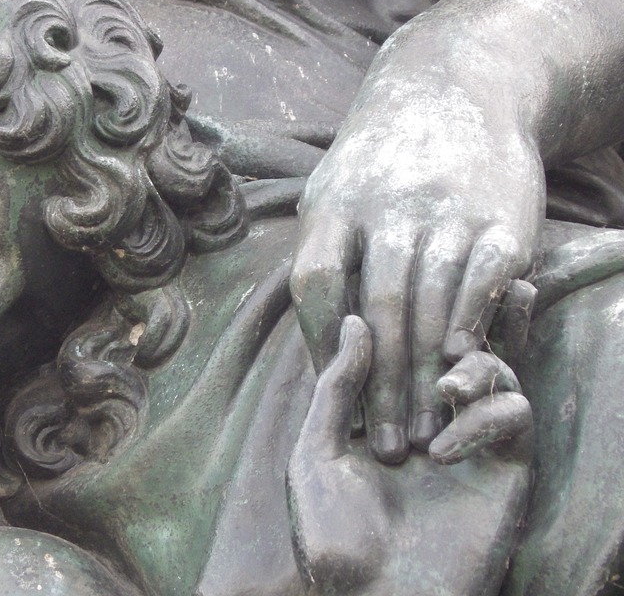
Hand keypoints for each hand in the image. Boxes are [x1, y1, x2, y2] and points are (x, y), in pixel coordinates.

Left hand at [286, 317, 531, 595]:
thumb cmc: (333, 535)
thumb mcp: (317, 452)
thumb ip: (338, 387)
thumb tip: (356, 319)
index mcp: (391, 414)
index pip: (414, 350)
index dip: (416, 320)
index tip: (407, 297)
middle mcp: (435, 422)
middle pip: (465, 351)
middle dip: (460, 329)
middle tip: (442, 336)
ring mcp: (474, 445)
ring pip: (501, 374)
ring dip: (477, 368)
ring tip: (446, 387)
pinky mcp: (507, 473)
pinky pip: (516, 416)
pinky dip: (485, 418)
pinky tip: (443, 451)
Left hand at [290, 69, 544, 461]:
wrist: (456, 87)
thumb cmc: (381, 160)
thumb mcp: (331, 190)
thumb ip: (322, 256)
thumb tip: (323, 343)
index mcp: (334, 205)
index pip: (316, 285)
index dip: (323, 345)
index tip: (334, 397)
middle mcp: (388, 207)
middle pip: (377, 308)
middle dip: (381, 385)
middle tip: (386, 444)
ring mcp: (446, 209)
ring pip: (432, 304)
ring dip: (428, 375)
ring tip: (427, 428)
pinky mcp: (500, 215)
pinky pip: (486, 279)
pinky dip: (474, 325)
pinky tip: (465, 366)